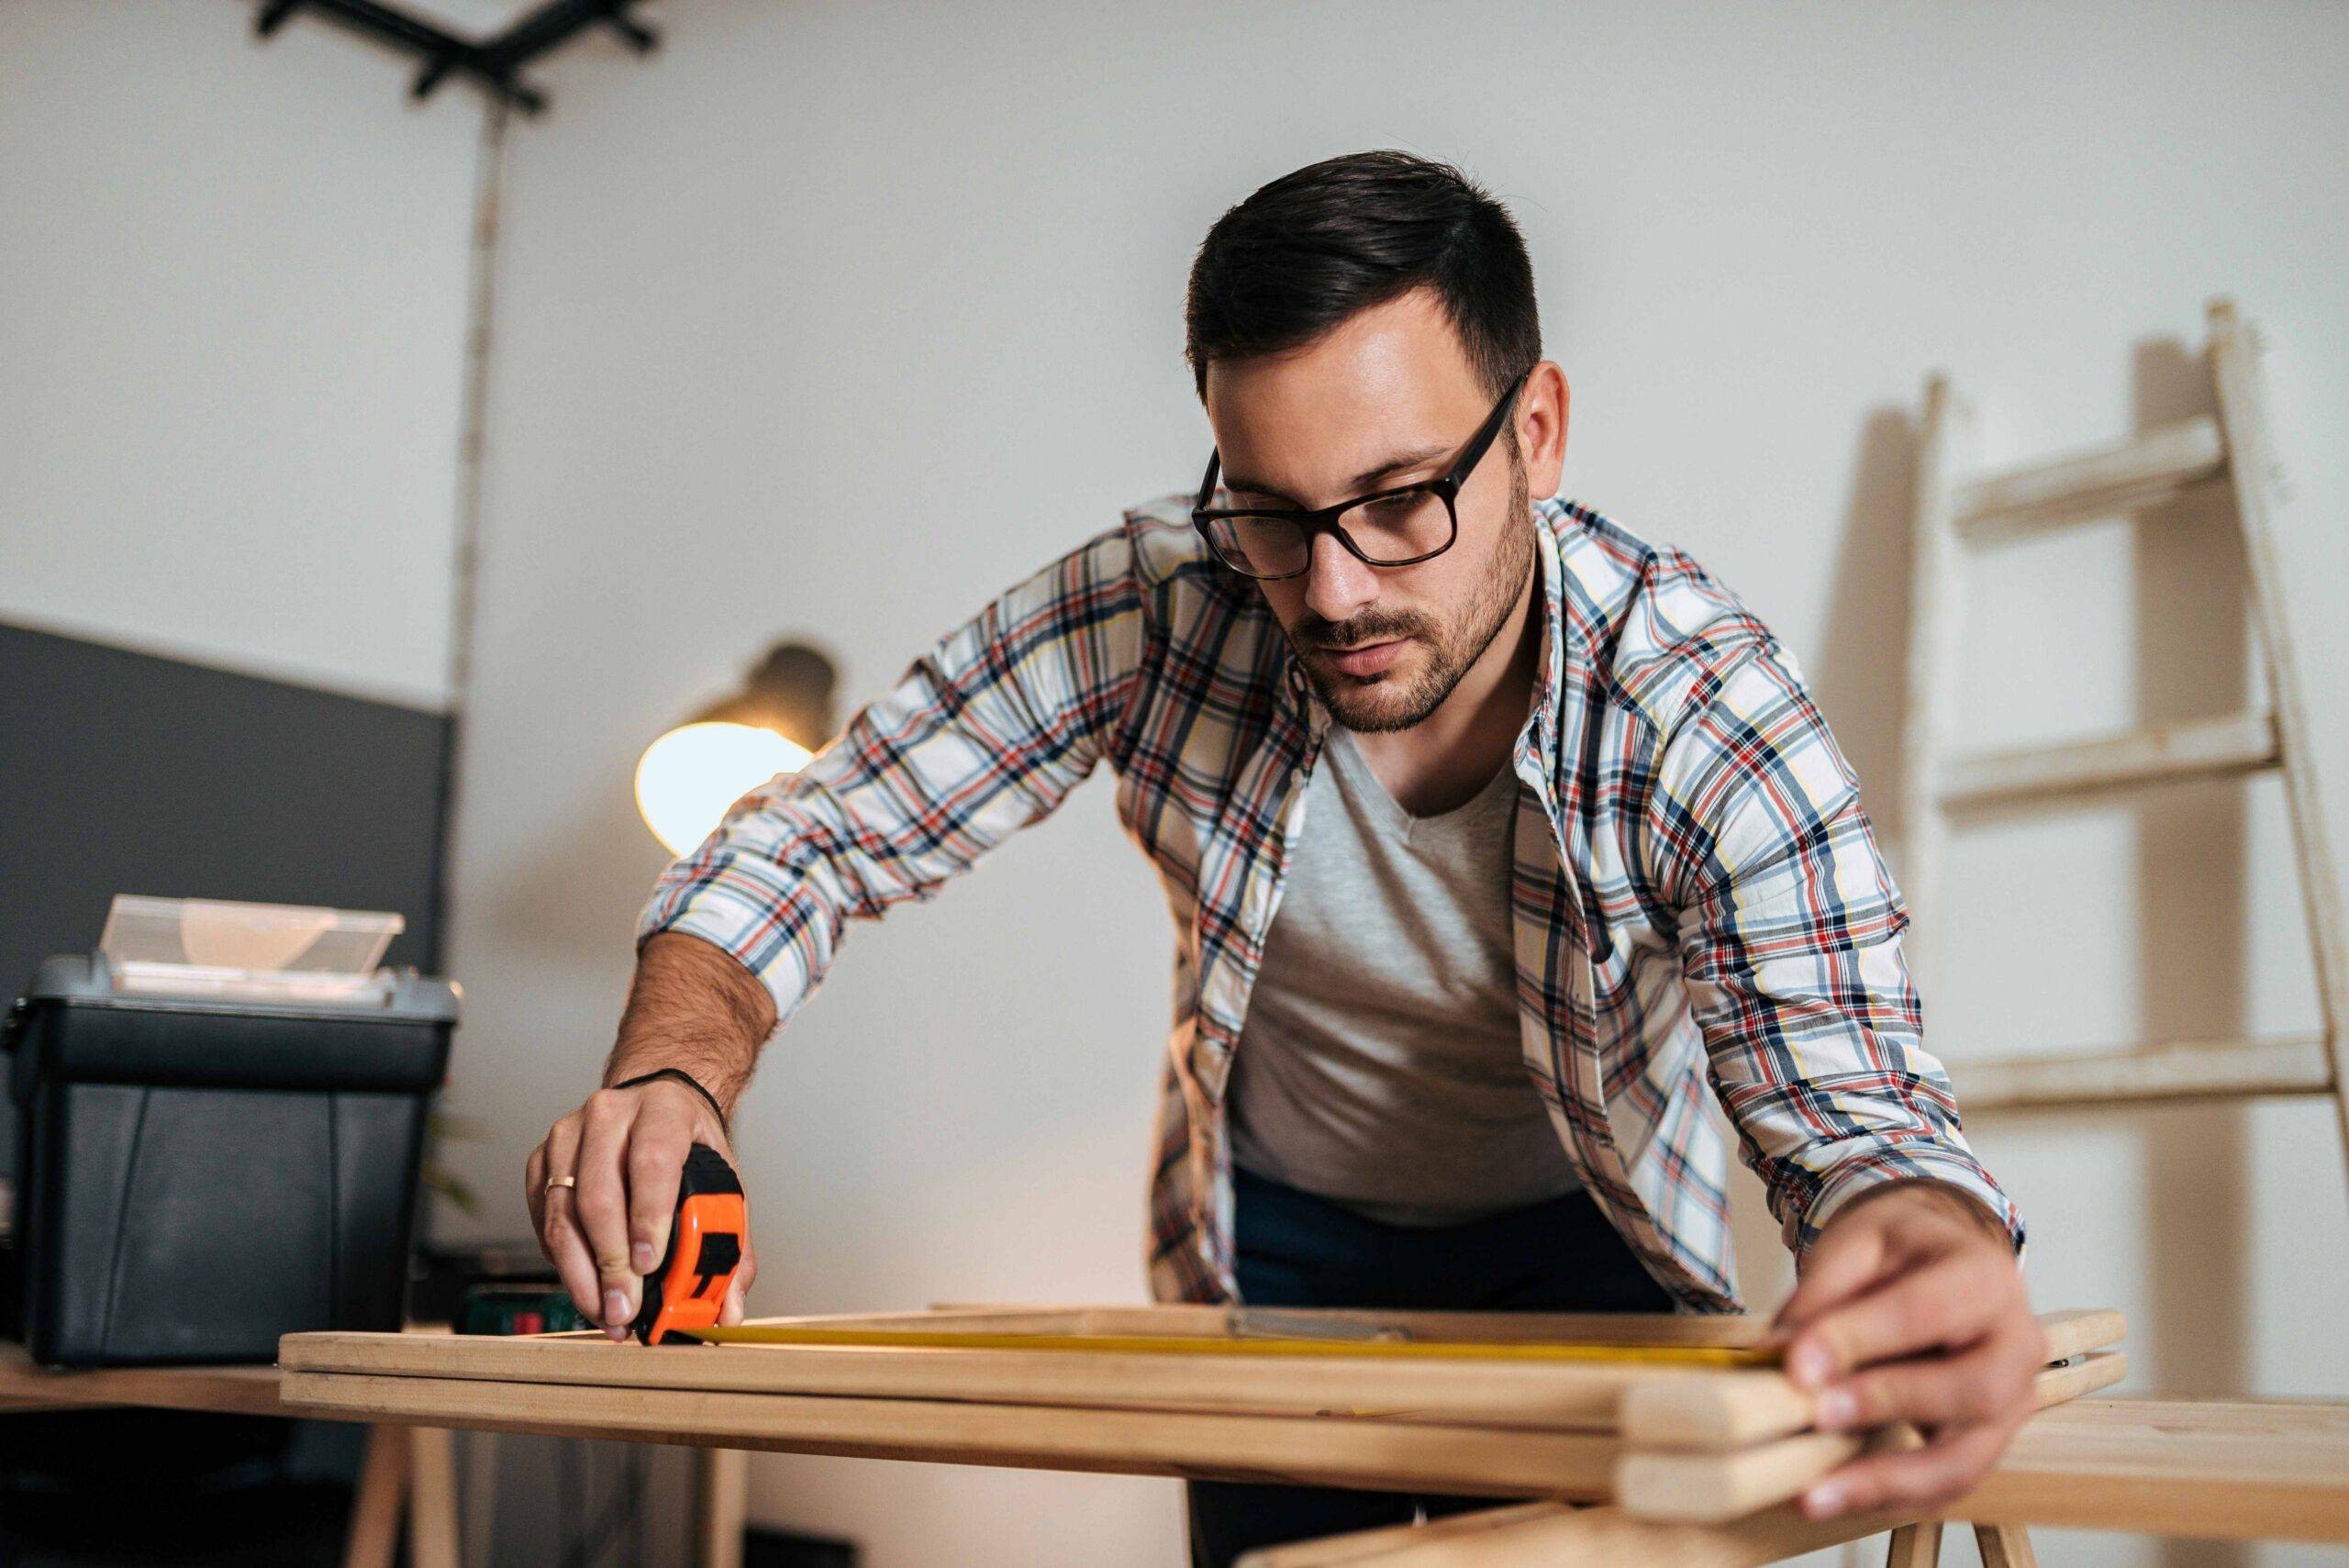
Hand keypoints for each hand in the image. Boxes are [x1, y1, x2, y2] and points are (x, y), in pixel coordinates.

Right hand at [525, 1079, 757, 1339]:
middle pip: (599, 1195)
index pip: (652, 1162)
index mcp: (663, 1112)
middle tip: (624, 1308)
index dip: (648, 1217)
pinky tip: (586, 1284)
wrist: (654, 1104)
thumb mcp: (721, 1179)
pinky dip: (562, 1260)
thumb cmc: (687, 1145)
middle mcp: (610, 1115)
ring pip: (563, 1213)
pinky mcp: (542, 1160)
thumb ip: (731, 1243)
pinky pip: (544, 1219)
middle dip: (610, 1263)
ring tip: (605, 1312)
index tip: (648, 1265)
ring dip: (581, 1274)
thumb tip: (729, 1309)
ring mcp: (568, 1135)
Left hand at [1763, 1181, 2044, 1521]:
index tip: (1798, 1365)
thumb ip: (1823, 1291)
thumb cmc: (1902, 1250)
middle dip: (1888, 1404)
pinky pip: (1947, 1483)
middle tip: (1817, 1414)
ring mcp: (2012, 1403)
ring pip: (1965, 1459)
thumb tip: (1782, 1351)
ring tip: (1816, 1494)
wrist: (1942, 1261)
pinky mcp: (1987, 1442)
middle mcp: (2016, 1344)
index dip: (1860, 1339)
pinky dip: (1889, 1498)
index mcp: (1986, 1278)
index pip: (1926, 1312)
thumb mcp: (1859, 1240)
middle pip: (1972, 1389)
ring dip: (1887, 1481)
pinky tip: (1832, 1497)